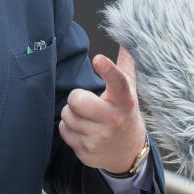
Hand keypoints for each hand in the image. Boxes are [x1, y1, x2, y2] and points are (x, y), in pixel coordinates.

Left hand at [59, 47, 147, 172]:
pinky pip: (63, 131)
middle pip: (77, 99)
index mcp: (125, 101)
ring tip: (86, 117)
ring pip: (67, 115)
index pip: (119, 83)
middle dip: (76, 98)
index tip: (98, 59)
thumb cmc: (124, 114)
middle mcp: (113, 120)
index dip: (108, 70)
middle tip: (85, 102)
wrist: (128, 152)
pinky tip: (82, 130)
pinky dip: (69, 129)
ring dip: (72, 114)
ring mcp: (100, 138)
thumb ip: (125, 66)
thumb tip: (126, 40)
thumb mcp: (129, 92)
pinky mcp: (87, 152)